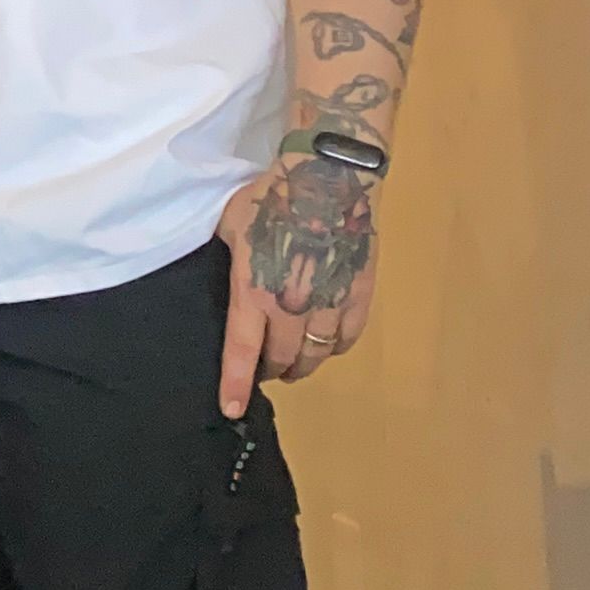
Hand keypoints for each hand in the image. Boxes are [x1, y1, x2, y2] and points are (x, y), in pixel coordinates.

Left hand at [220, 155, 380, 415]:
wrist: (330, 179)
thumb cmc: (270, 198)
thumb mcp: (230, 230)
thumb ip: (230, 266)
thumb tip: (227, 285)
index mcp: (254, 292)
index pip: (243, 352)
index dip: (236, 385)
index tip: (231, 409)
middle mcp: (293, 306)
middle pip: (281, 358)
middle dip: (269, 370)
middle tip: (262, 369)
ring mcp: (331, 303)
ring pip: (317, 354)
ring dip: (301, 364)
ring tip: (292, 364)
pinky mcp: (361, 295)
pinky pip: (348, 338)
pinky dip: (334, 347)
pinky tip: (324, 344)